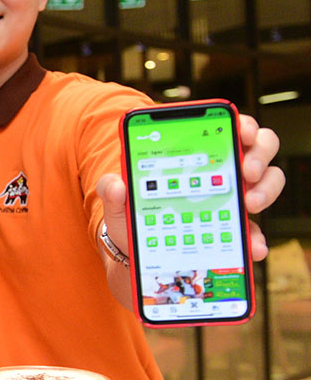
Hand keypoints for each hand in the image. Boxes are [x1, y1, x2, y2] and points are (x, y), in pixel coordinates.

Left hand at [96, 113, 285, 262]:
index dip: (241, 124)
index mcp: (194, 155)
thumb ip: (112, 191)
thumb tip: (115, 184)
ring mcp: (233, 199)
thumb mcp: (119, 204)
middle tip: (245, 171)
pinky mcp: (237, 229)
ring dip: (266, 189)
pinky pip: (256, 230)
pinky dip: (256, 237)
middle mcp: (221, 171)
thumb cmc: (134, 219)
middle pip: (258, 148)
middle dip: (258, 154)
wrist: (140, 255)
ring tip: (248, 204)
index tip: (241, 132)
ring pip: (268, 181)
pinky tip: (252, 246)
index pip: (226, 128)